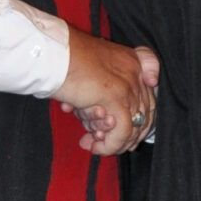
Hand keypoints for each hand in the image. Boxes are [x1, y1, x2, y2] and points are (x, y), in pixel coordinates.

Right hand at [55, 34, 159, 154]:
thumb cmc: (63, 63)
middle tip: (104, 144)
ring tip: (93, 143)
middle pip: (144, 116)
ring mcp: (128, 85)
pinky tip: (93, 146)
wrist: (52, 55)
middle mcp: (135, 73)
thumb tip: (103, 127)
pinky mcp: (116, 97)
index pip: (148, 101)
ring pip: (133, 126)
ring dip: (113, 142)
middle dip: (125, 137)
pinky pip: (122, 132)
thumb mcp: (90, 75)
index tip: (127, 139)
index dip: (139, 124)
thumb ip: (104, 95)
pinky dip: (109, 145)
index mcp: (132, 63)